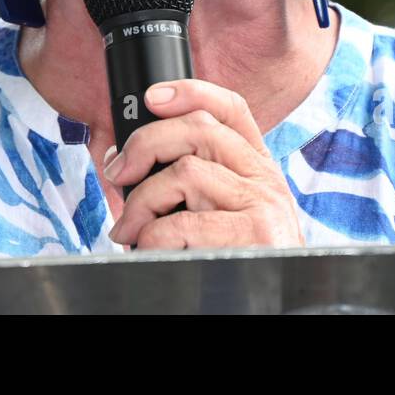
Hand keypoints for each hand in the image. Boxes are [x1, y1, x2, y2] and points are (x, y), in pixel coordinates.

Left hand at [106, 78, 304, 249]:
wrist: (275, 303)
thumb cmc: (239, 259)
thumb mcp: (227, 211)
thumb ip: (197, 180)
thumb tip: (129, 161)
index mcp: (257, 167)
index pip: (231, 108)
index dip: (191, 91)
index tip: (152, 97)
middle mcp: (264, 178)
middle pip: (198, 129)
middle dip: (145, 145)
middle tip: (118, 172)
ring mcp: (262, 204)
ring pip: (184, 173)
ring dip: (141, 202)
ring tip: (130, 229)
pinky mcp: (255, 235)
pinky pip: (184, 224)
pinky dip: (154, 237)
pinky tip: (150, 249)